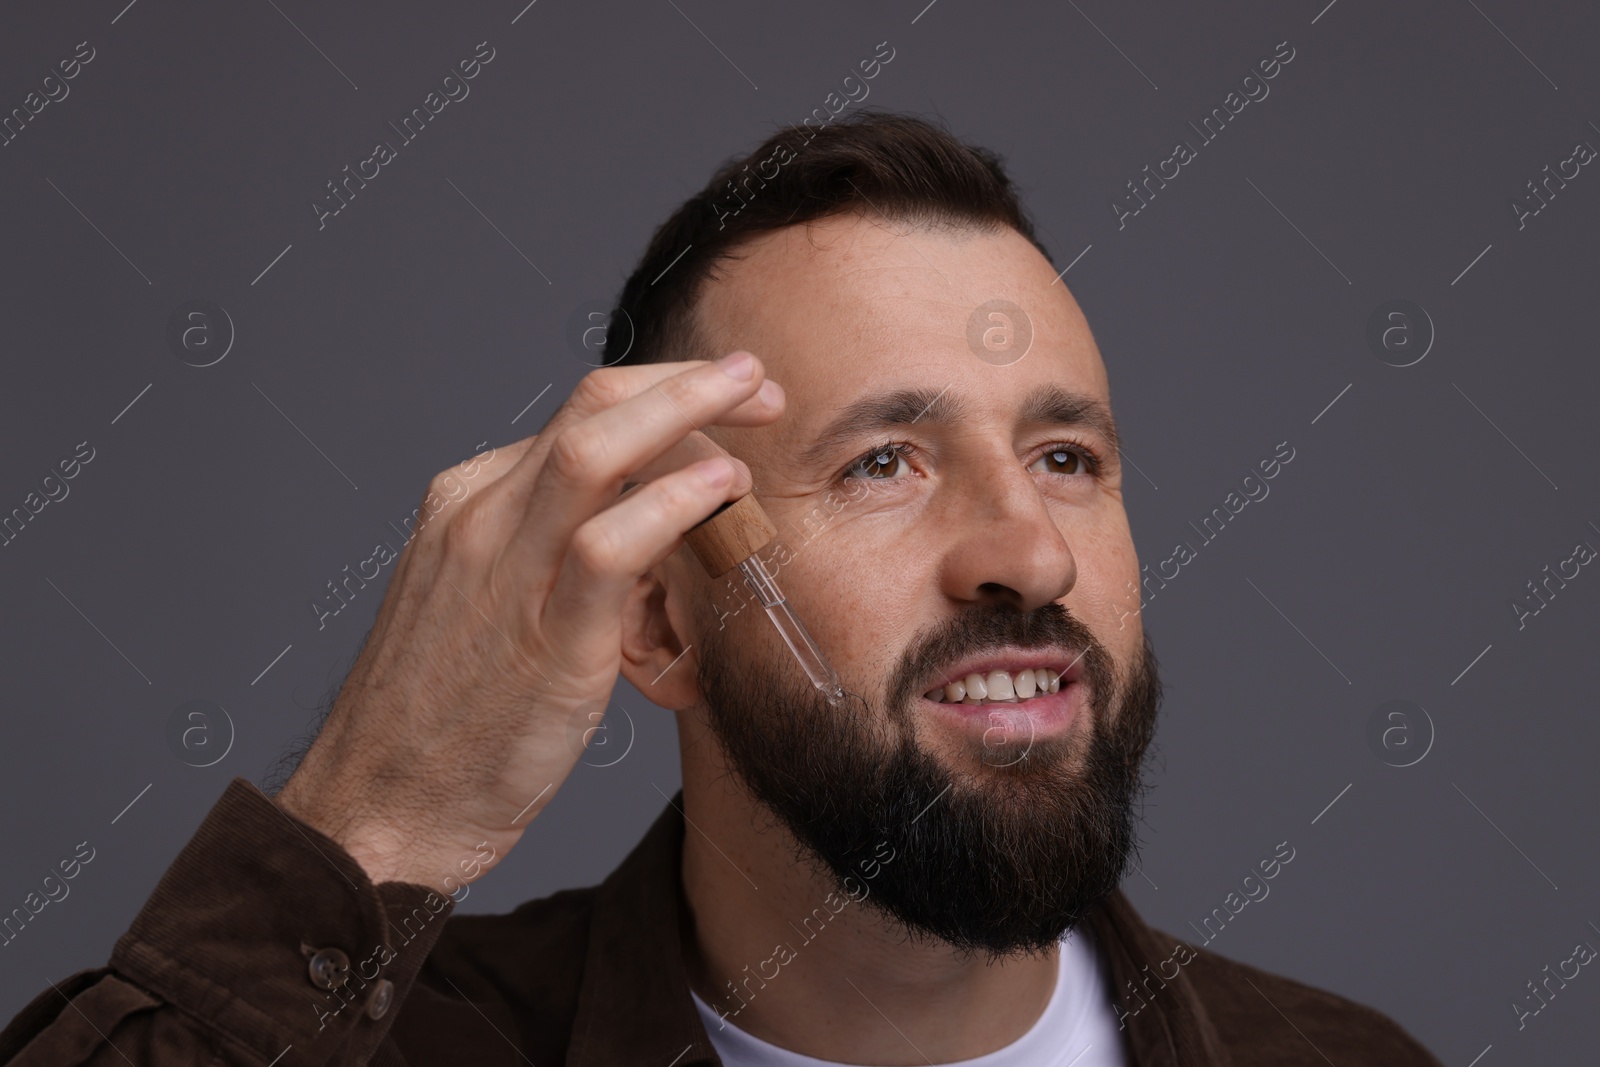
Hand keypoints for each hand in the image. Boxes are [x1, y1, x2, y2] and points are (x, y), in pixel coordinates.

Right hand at [275, 352, 782, 892]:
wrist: (380, 809)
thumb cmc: (445, 720)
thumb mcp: (489, 606)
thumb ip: (551, 555)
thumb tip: (644, 530)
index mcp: (467, 503)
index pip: (578, 415)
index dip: (660, 393)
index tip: (719, 398)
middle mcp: (479, 518)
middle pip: (591, 406)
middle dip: (686, 380)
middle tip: (758, 382)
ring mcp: (503, 572)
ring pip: (597, 449)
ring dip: (689, 411)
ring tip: (759, 408)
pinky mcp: (539, 638)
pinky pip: (609, 544)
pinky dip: (673, 502)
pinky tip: (721, 490)